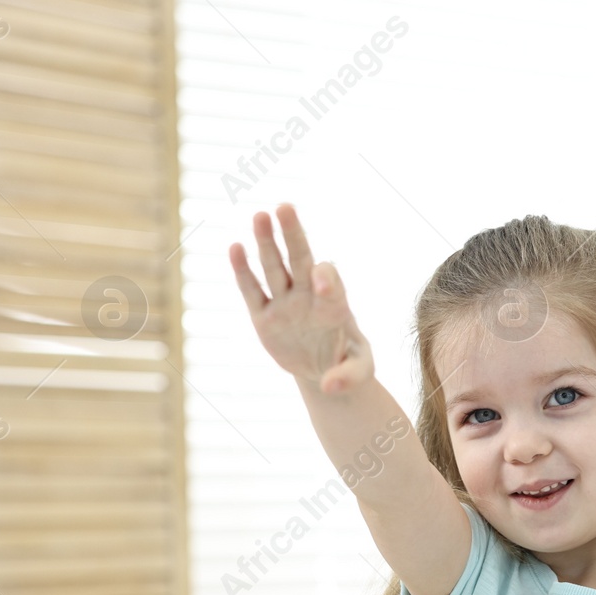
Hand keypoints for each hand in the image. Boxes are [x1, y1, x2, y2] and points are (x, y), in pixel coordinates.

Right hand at [228, 203, 372, 393]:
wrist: (324, 370)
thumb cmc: (348, 363)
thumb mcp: (360, 370)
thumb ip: (350, 376)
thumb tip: (328, 387)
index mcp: (335, 304)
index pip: (330, 281)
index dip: (327, 278)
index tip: (321, 284)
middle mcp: (308, 296)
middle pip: (300, 260)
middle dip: (293, 235)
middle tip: (284, 207)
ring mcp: (285, 304)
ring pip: (274, 268)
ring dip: (266, 243)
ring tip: (259, 216)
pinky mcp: (263, 317)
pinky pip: (251, 292)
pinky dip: (243, 272)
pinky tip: (235, 248)